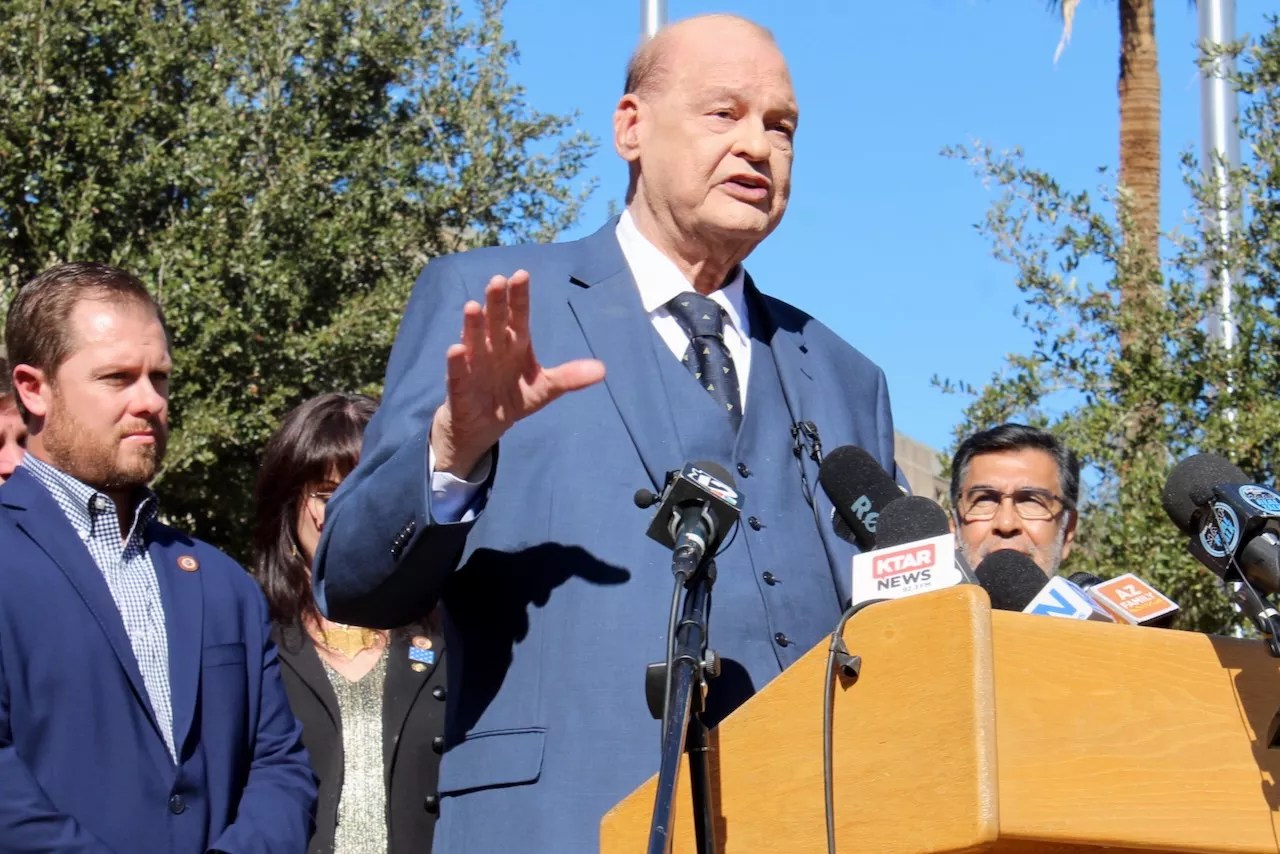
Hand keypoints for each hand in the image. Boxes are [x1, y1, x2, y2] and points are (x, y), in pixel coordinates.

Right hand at [430, 270, 604, 476]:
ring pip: (474, 340)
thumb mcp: (546, 388)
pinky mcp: (460, 386)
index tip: (521, 275)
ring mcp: (475, 364)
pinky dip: (456, 362)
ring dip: (473, 325)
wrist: (485, 425)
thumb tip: (602, 370)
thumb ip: (570, 377)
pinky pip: (456, 372)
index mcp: (516, 344)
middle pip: (496, 322)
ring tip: (472, 306)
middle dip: (496, 303)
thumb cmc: (514, 396)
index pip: (518, 316)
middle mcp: (494, 348)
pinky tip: (455, 349)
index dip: (519, 297)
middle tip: (497, 280)